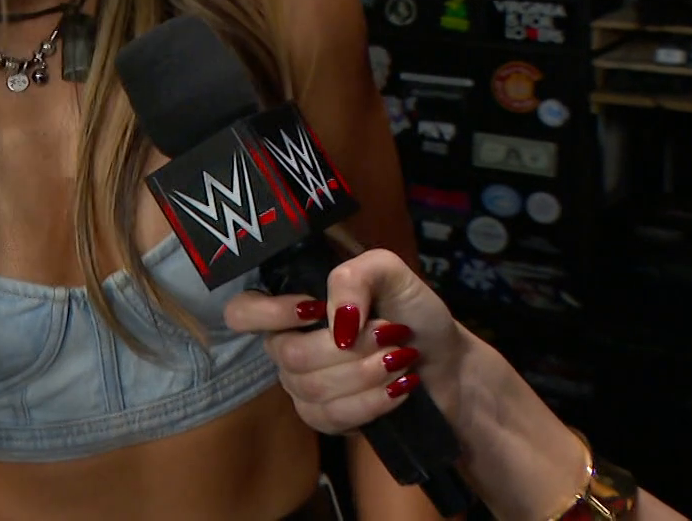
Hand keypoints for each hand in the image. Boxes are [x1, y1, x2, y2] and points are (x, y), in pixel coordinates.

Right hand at [225, 248, 467, 433]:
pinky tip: (399, 389)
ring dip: (367, 373)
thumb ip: (353, 276)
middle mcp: (287, 344)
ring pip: (311, 387)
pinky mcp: (323, 419)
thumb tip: (333, 322)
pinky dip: (371, 402)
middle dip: (350, 348)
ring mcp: (302, 385)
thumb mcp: (389, 272)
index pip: (242, 312)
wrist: (449, 363)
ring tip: (402, 360)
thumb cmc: (413, 311)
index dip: (270, 314)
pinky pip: (329, 417)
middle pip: (289, 355)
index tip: (316, 310)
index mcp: (293, 305)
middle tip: (391, 334)